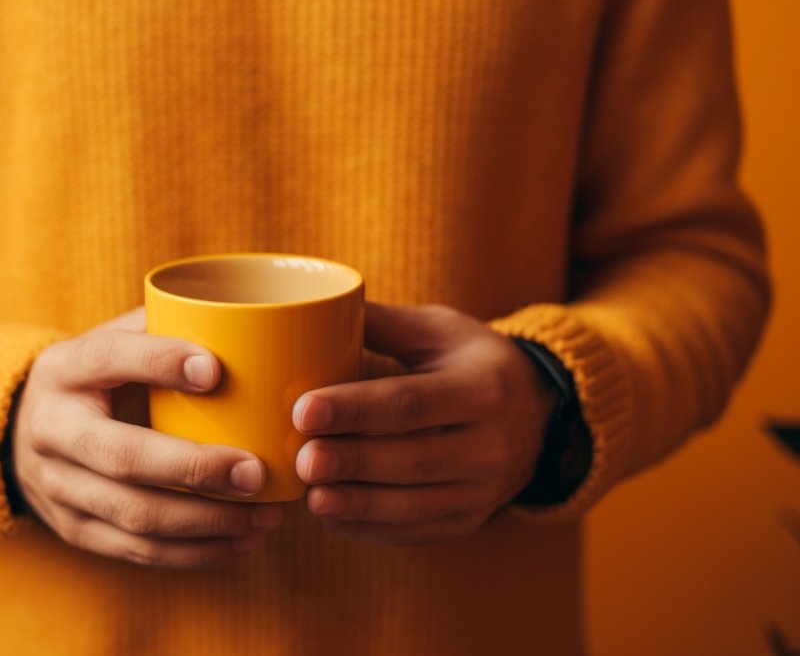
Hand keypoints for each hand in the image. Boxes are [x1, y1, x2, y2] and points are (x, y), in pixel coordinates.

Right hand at [12, 308, 285, 567]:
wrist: (18, 433)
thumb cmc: (94, 379)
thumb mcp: (108, 341)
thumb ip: (159, 328)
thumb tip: (238, 318)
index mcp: (65, 369)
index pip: (109, 358)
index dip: (159, 361)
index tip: (217, 369)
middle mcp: (53, 429)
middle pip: (123, 456)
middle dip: (195, 468)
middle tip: (256, 472)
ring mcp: (58, 486)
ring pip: (135, 514)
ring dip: (208, 522)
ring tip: (265, 515)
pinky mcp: (74, 529)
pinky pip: (138, 550)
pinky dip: (196, 552)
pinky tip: (242, 541)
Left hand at [292, 303, 556, 544]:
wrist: (538, 414)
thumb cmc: (471, 362)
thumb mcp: (441, 330)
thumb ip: (383, 323)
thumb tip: (315, 309)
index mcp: (484, 388)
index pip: (413, 402)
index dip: (356, 408)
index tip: (304, 410)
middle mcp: (491, 445)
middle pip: (414, 459)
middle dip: (354, 462)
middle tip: (302, 459)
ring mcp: (483, 490)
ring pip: (415, 504)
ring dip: (358, 504)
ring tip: (311, 496)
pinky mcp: (468, 520)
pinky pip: (415, 531)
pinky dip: (370, 528)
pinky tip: (331, 516)